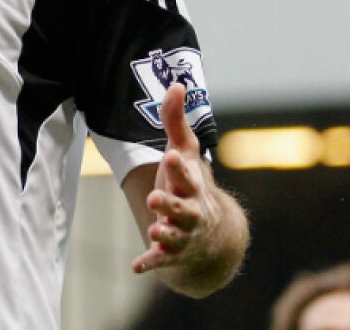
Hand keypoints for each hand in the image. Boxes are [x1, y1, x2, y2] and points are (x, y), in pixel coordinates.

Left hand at [132, 83, 223, 277]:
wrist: (213, 234)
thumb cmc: (190, 184)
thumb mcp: (185, 152)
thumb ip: (176, 121)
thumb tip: (175, 83)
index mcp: (193, 186)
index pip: (189, 175)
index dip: (180, 167)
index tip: (171, 156)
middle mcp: (192, 212)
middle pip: (185, 209)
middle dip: (171, 203)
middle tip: (155, 197)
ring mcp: (184, 235)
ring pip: (176, 236)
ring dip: (165, 233)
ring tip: (154, 229)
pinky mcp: (173, 253)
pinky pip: (162, 260)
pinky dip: (151, 262)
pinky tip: (136, 266)